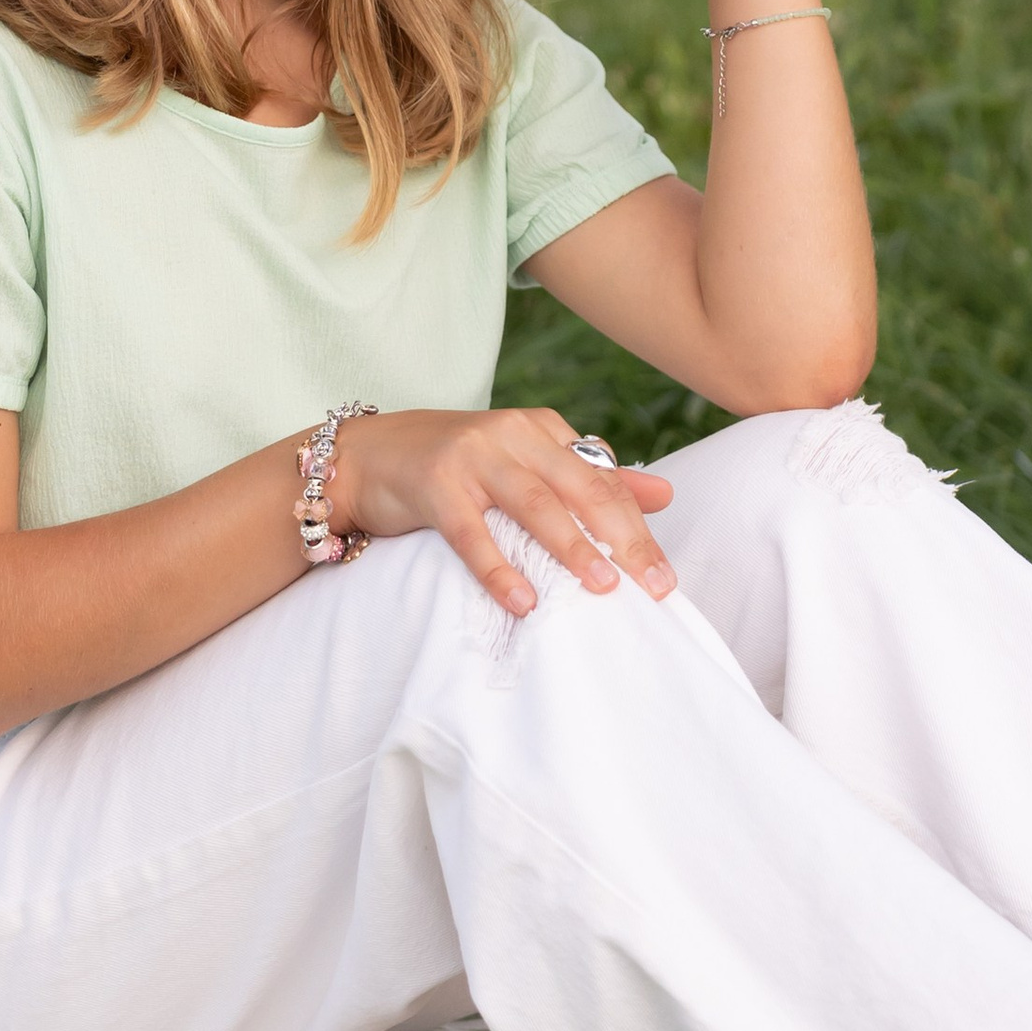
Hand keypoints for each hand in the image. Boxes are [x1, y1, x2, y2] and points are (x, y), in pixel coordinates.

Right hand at [326, 408, 676, 621]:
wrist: (366, 456)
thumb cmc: (456, 466)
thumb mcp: (527, 463)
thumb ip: (591, 478)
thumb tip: (665, 494)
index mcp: (541, 430)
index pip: (602, 480)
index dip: (637, 528)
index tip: (664, 578)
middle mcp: (512, 435)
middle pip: (581, 489)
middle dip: (623, 540)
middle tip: (654, 586)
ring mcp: (473, 457)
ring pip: (535, 504)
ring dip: (572, 547)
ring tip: (604, 587)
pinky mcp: (434, 484)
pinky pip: (472, 532)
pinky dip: (498, 568)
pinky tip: (523, 600)